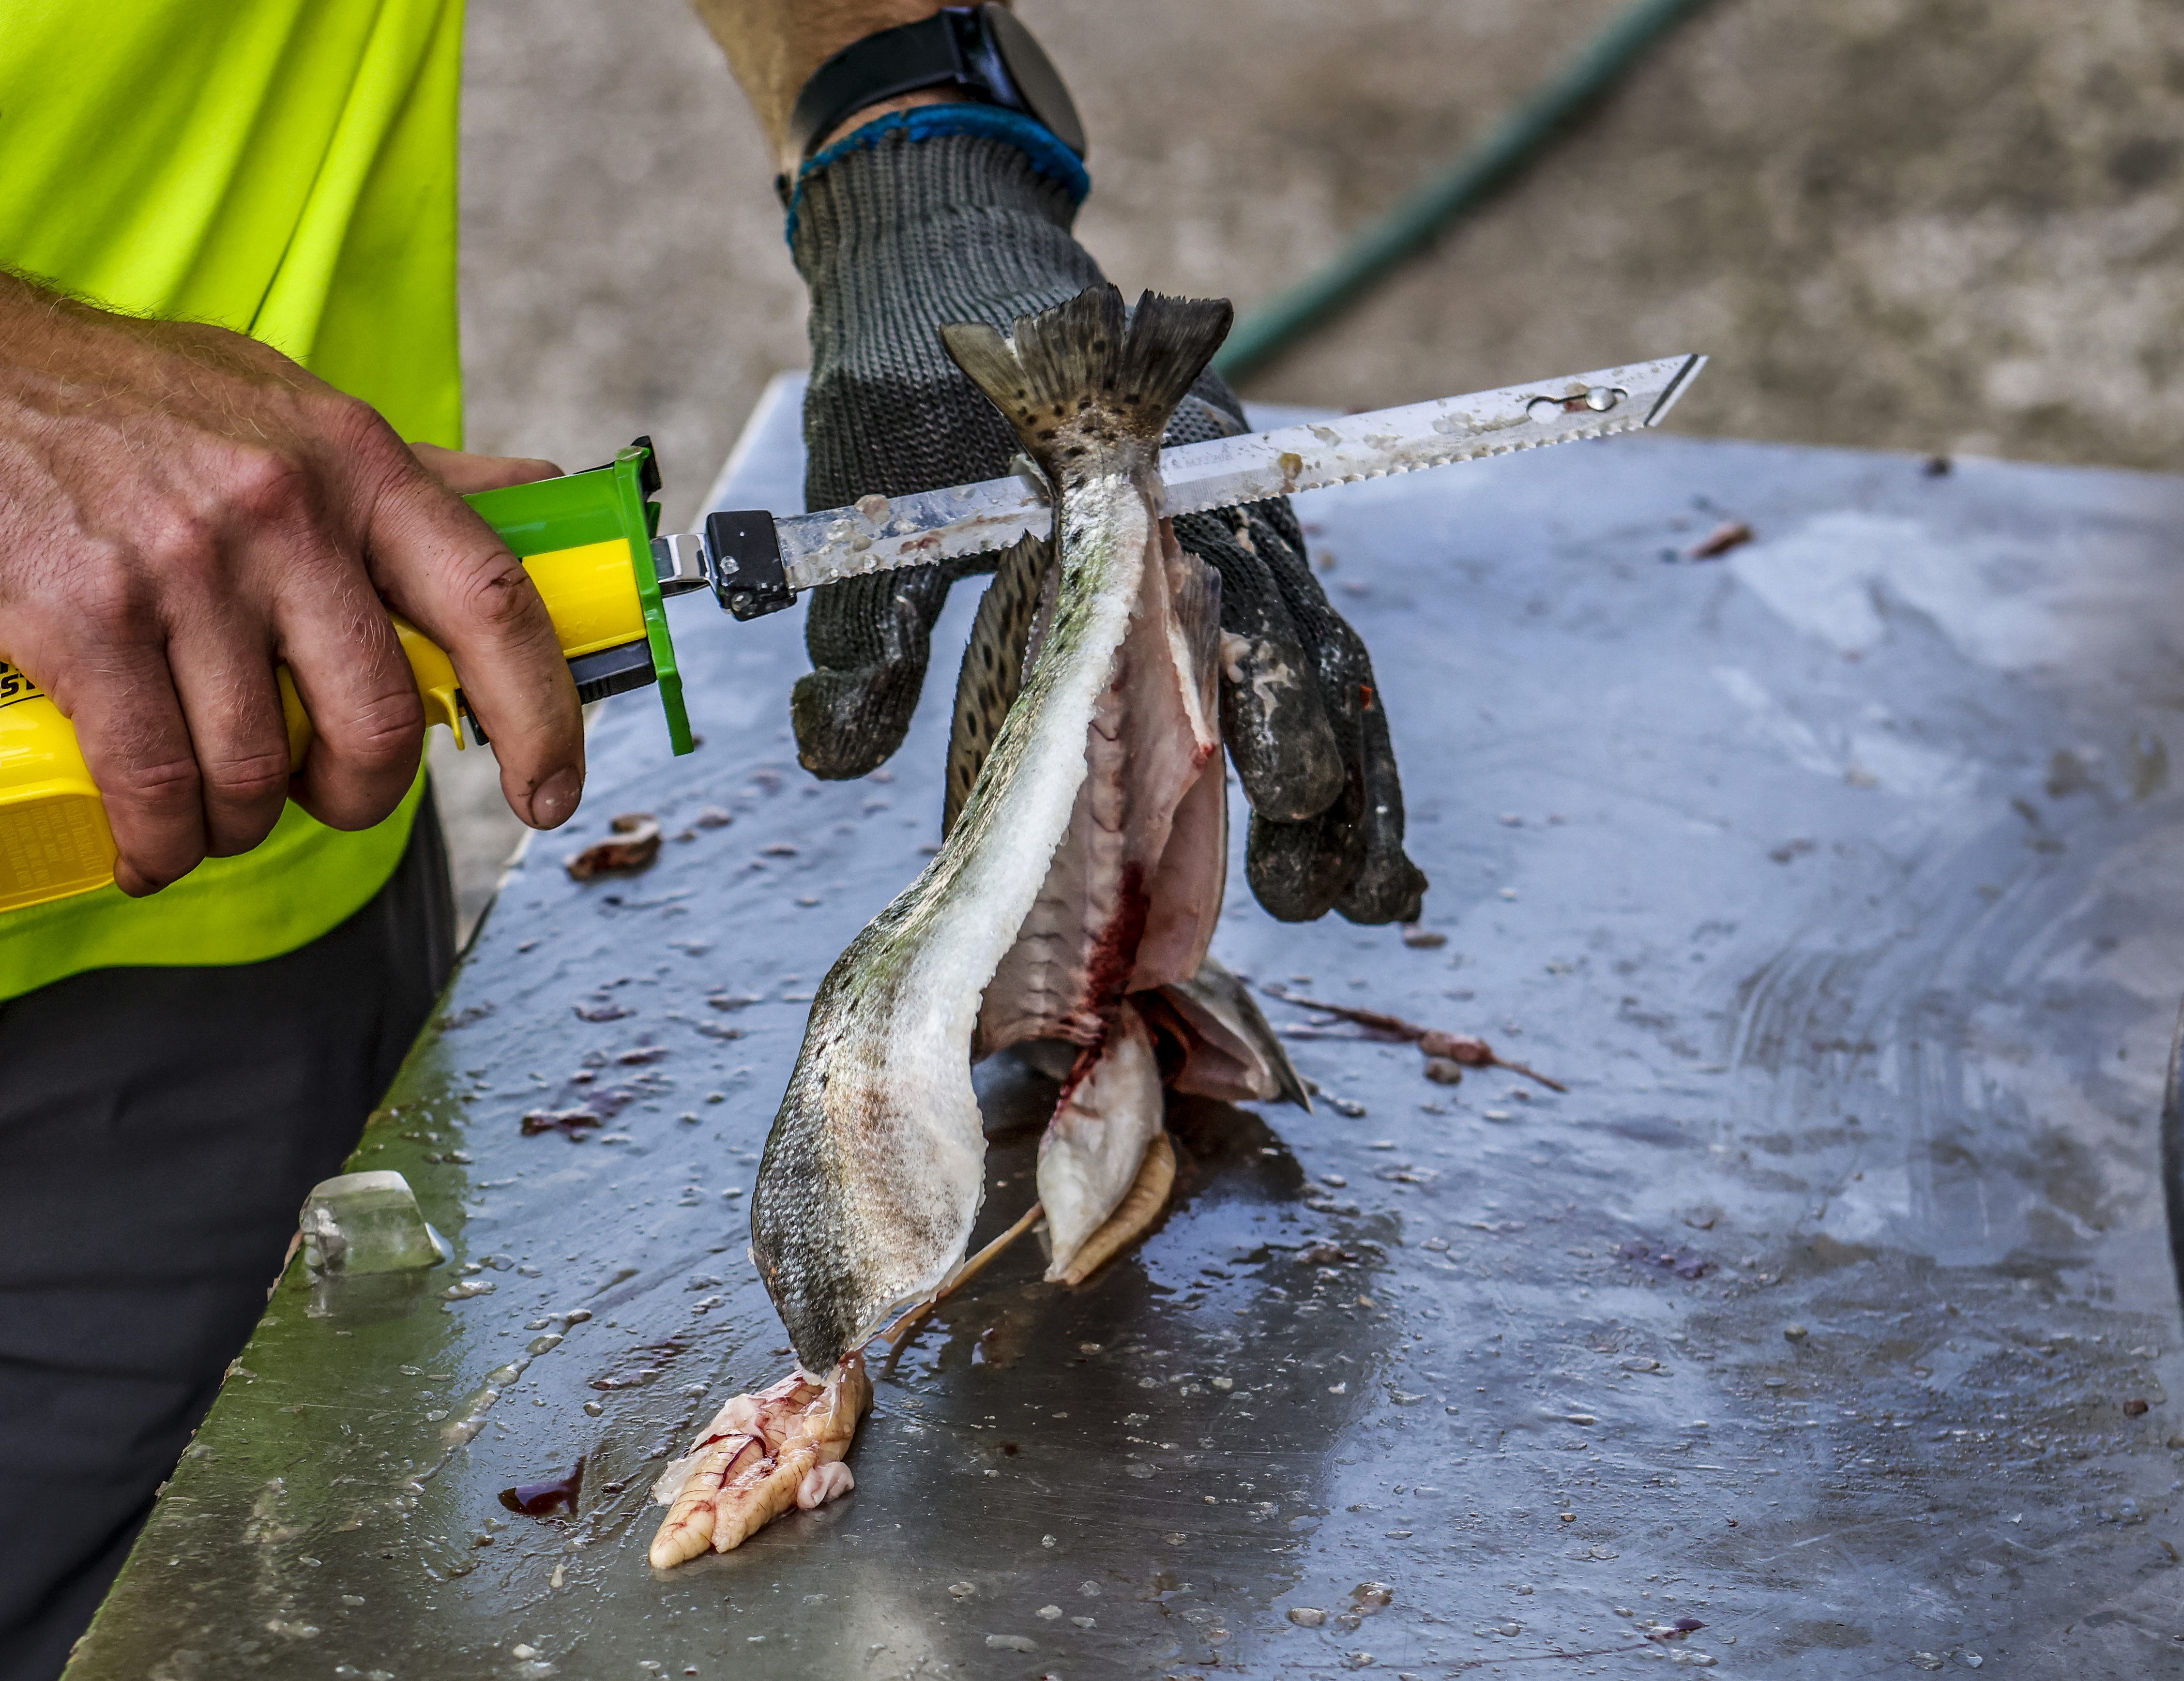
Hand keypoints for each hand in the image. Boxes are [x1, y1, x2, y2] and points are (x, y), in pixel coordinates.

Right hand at [0, 296, 588, 893]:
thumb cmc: (112, 402)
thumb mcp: (283, 404)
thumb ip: (409, 472)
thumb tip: (541, 495)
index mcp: (352, 460)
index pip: (494, 600)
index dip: (542, 712)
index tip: (548, 789)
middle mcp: (285, 508)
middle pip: (378, 715)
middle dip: (355, 791)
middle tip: (311, 795)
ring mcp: (185, 563)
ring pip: (255, 764)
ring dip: (234, 823)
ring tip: (200, 810)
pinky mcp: (85, 616)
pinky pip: (153, 780)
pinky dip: (156, 841)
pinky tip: (142, 847)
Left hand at [781, 116, 1425, 924]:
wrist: (949, 272)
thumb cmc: (910, 382)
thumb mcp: (871, 476)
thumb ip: (866, 612)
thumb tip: (831, 747)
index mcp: (1148, 489)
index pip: (1244, 605)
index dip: (1273, 709)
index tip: (1283, 796)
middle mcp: (1218, 516)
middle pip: (1307, 660)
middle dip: (1324, 784)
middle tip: (1311, 898)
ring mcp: (1233, 549)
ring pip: (1323, 678)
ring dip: (1343, 797)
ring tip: (1345, 905)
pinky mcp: (1220, 588)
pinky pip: (1299, 680)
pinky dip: (1335, 771)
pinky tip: (1352, 871)